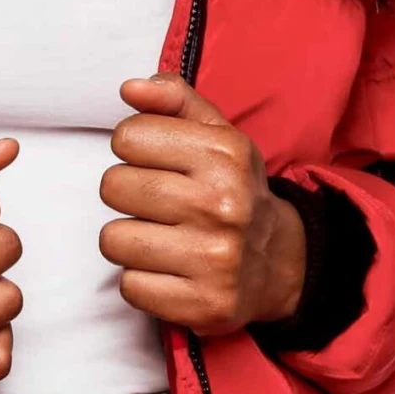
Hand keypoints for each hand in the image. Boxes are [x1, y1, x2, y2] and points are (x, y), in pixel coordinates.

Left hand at [97, 72, 306, 334]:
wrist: (280, 262)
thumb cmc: (233, 191)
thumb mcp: (216, 135)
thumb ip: (174, 99)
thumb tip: (131, 88)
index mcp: (225, 155)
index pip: (128, 137)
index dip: (132, 149)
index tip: (154, 162)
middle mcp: (223, 205)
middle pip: (114, 187)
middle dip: (126, 194)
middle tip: (156, 204)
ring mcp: (214, 259)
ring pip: (114, 239)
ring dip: (128, 240)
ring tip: (159, 237)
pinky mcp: (203, 305)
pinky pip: (130, 285)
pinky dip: (141, 280)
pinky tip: (168, 270)